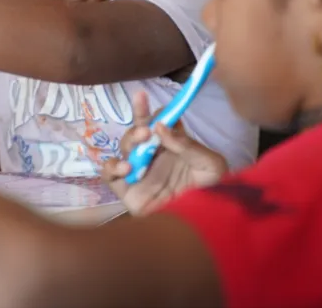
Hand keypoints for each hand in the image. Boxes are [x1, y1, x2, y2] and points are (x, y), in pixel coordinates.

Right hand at [100, 92, 228, 214]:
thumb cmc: (212, 192)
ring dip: (129, 141)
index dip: (150, 109)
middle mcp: (152, 154)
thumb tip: (162, 127)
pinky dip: (112, 167)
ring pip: (123, 148)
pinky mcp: (127, 191)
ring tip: (140, 144)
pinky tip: (126, 167)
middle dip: (139, 124)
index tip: (146, 99)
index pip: (156, 121)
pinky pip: (109, 175)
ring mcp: (138, 171)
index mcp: (170, 144)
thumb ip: (187, 145)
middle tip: (148, 130)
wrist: (205, 222)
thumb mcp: (209, 164)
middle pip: (137, 131)